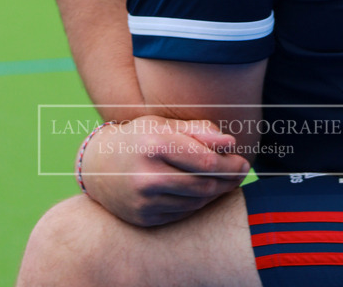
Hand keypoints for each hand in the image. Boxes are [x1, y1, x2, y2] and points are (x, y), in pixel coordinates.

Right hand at [80, 117, 249, 226]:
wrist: (99, 165)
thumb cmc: (139, 138)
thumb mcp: (164, 124)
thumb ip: (198, 131)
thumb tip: (230, 142)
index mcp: (154, 145)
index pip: (206, 163)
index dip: (230, 164)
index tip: (243, 161)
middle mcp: (147, 176)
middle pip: (204, 185)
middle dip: (228, 179)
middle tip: (240, 173)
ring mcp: (144, 201)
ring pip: (196, 202)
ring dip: (215, 192)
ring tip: (224, 180)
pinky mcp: (144, 218)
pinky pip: (182, 213)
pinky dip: (197, 203)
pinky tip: (201, 191)